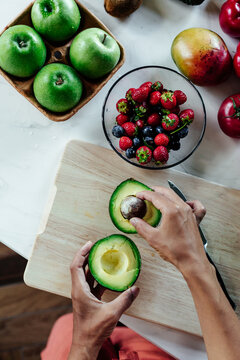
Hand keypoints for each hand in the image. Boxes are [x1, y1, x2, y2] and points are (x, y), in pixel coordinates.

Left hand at [68, 241, 138, 359]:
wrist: (85, 345)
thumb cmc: (93, 330)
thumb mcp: (112, 313)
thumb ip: (125, 300)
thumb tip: (135, 288)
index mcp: (80, 290)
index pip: (76, 266)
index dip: (81, 253)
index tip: (90, 244)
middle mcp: (79, 291)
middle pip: (79, 268)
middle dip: (87, 256)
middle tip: (98, 247)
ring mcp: (82, 296)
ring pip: (85, 276)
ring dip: (93, 266)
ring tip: (103, 257)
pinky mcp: (87, 301)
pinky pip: (92, 284)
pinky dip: (98, 278)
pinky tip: (108, 276)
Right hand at [130, 186, 208, 275]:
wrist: (192, 261)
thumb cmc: (176, 251)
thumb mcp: (153, 238)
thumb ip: (141, 227)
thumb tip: (134, 221)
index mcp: (171, 211)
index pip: (155, 196)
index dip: (145, 194)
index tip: (139, 195)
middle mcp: (182, 208)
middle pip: (167, 193)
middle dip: (155, 190)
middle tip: (147, 192)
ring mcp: (190, 212)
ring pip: (178, 197)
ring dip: (167, 195)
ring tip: (159, 197)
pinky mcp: (196, 219)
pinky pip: (195, 205)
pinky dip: (189, 202)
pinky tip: (185, 204)